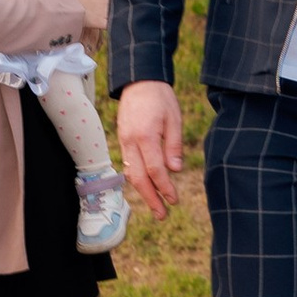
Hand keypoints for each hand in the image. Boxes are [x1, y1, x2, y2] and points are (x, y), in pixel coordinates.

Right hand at [117, 78, 182, 213]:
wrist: (138, 80)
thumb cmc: (160, 98)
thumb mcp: (174, 118)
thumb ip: (173, 145)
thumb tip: (175, 170)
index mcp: (145, 136)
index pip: (155, 169)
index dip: (165, 187)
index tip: (174, 200)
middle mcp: (130, 141)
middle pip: (138, 178)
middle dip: (150, 199)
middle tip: (162, 215)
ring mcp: (123, 141)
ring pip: (131, 173)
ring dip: (143, 192)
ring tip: (155, 207)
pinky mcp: (122, 140)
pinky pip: (128, 164)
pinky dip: (137, 179)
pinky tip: (147, 188)